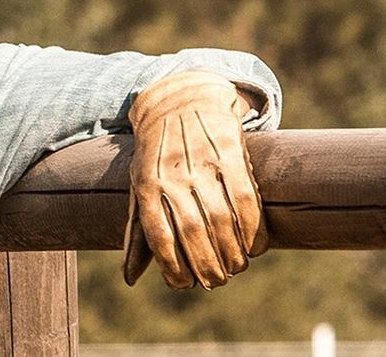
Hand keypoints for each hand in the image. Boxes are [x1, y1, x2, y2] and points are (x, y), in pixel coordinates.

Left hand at [122, 71, 267, 289]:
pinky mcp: (230, 154)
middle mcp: (173, 176)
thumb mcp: (138, 186)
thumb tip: (130, 277)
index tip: (184, 285)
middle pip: (193, 233)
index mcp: (147, 186)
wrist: (181, 100)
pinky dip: (253, 229)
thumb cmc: (157, 154)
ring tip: (236, 267)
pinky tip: (255, 246)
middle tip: (217, 281)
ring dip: (232, 253)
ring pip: (222, 220)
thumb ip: (137, 231)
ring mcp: (202, 164)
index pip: (159, 237)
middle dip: (208, 266)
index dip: (174, 266)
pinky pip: (245, 199)